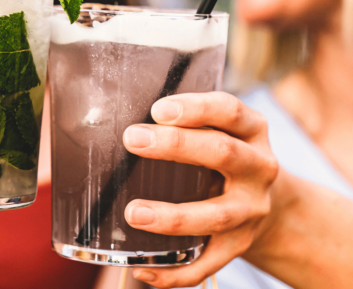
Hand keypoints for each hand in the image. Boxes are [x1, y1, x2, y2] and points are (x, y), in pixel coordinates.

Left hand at [121, 92, 278, 287]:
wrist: (270, 202)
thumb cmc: (222, 153)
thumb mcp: (217, 128)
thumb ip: (181, 120)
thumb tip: (109, 115)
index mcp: (251, 131)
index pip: (229, 111)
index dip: (196, 108)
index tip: (158, 108)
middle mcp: (259, 168)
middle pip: (222, 153)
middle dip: (175, 146)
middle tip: (132, 139)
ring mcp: (251, 211)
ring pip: (216, 215)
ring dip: (172, 217)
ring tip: (132, 213)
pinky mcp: (239, 246)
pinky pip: (208, 264)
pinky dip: (175, 272)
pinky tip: (143, 268)